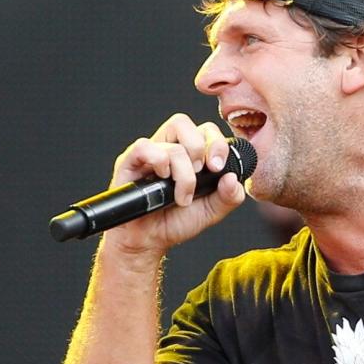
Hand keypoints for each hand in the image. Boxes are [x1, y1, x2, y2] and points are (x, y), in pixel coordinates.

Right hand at [102, 113, 244, 259]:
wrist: (150, 240)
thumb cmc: (177, 222)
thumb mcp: (212, 212)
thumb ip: (230, 196)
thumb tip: (233, 178)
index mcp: (189, 155)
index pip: (204, 131)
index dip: (216, 143)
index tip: (218, 167)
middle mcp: (168, 149)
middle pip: (183, 123)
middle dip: (199, 149)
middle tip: (202, 174)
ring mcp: (149, 154)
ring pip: (171, 144)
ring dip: (184, 174)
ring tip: (182, 197)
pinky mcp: (130, 162)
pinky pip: (145, 147)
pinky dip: (160, 164)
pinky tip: (163, 184)